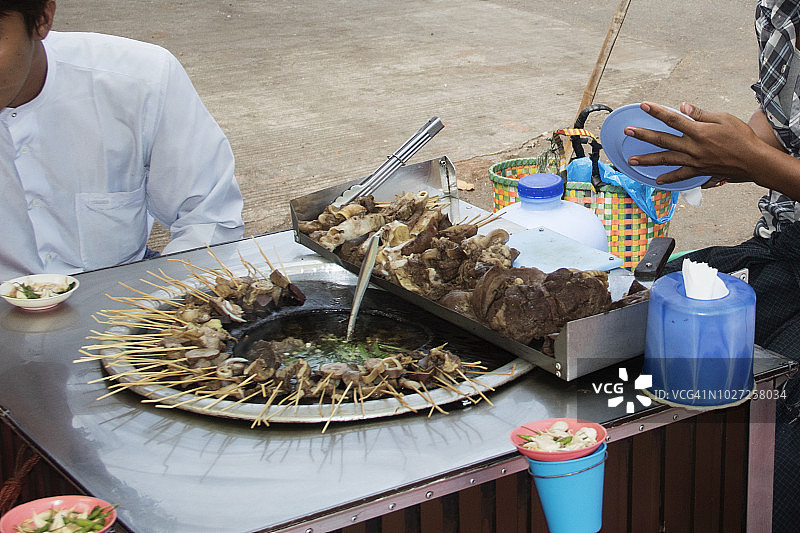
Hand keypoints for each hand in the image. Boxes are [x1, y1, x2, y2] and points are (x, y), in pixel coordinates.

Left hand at [623, 102, 763, 184]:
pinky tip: (657, 180)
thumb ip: (700, 114)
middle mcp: (693, 147)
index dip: (658, 112)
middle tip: (628, 132)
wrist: (753, 160)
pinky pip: (680, 175)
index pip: (673, 119)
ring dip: (647, 160)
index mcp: (699, 131)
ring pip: (665, 159)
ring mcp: (694, 161)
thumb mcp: (723, 118)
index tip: (644, 105)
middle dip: (643, 135)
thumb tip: (682, 106)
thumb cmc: (741, 136)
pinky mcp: (698, 171)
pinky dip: (668, 178)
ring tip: (631, 160)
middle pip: (663, 140)